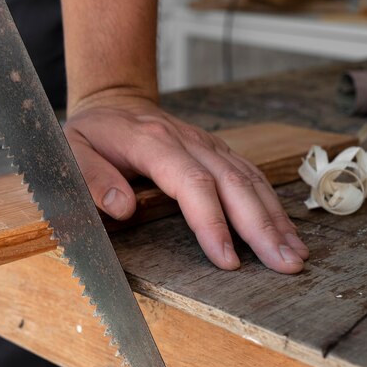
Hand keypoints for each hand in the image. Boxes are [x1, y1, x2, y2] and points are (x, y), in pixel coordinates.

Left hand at [64, 97, 308, 273]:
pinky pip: (248, 173)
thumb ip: (92, 178)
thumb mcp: (71, 151)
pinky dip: (269, 202)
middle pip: (233, 182)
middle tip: (285, 264)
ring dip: (274, 217)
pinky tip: (284, 227)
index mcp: (152, 142)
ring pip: (249, 178)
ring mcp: (205, 144)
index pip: (191, 183)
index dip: (212, 222)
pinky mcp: (214, 151)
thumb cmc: (90, 134)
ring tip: (295, 253)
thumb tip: (124, 209)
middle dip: (261, 226)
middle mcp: (187, 140)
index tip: (228, 259)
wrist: (112, 102)